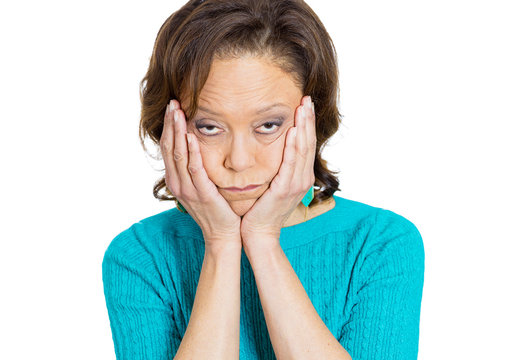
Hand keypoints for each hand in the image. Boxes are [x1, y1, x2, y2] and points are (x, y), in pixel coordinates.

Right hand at [160, 99, 241, 249]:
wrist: (223, 235)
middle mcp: (178, 184)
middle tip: (172, 103)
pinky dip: (192, 152)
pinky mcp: (202, 194)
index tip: (172, 107)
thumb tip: (197, 148)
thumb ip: (196, 169)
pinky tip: (191, 136)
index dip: (168, 127)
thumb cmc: (216, 210)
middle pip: (169, 148)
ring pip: (178, 155)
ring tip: (178, 112)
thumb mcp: (201, 187)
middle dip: (170, 124)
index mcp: (176, 180)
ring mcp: (188, 189)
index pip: (168, 148)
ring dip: (177, 132)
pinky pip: (195, 170)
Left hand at [240, 95, 316, 250]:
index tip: (304, 104)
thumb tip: (274, 151)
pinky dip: (292, 147)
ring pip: (302, 150)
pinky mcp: (284, 190)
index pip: (305, 144)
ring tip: (303, 107)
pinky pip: (289, 164)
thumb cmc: (262, 209)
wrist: (258, 233)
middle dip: (307, 119)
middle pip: (307, 142)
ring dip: (303, 127)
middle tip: (306, 98)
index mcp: (299, 176)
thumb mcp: (274, 185)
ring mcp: (295, 184)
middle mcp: (302, 178)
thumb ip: (278, 168)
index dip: (306, 123)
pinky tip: (293, 132)